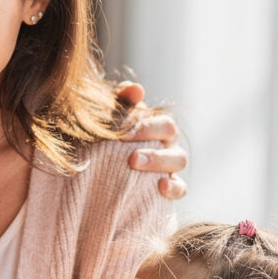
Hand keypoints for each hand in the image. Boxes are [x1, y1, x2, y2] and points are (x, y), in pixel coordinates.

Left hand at [115, 81, 187, 200]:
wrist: (97, 171)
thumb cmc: (106, 138)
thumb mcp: (110, 118)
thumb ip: (121, 100)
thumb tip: (136, 89)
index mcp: (157, 128)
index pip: (164, 124)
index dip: (146, 128)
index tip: (120, 135)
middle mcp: (167, 145)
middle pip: (173, 139)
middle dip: (153, 145)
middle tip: (131, 157)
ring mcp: (170, 167)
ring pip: (179, 160)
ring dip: (159, 162)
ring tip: (136, 164)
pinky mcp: (168, 189)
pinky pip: (180, 188)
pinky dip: (174, 188)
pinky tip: (161, 188)